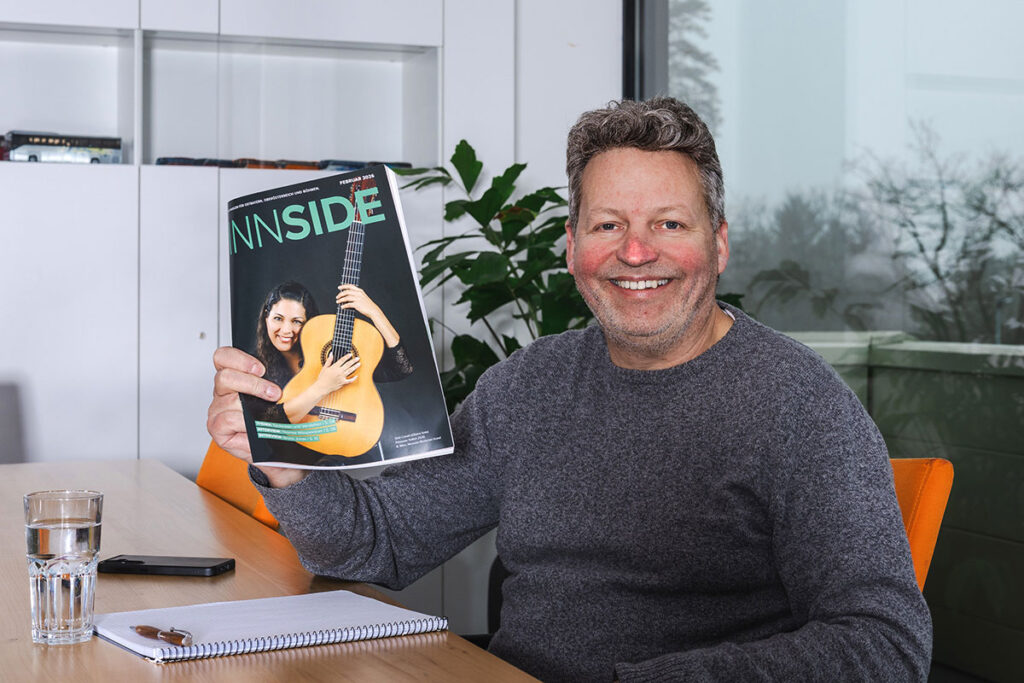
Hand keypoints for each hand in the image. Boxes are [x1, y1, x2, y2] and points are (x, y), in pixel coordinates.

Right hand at [208, 347, 304, 487]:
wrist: (277, 451)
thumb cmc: (276, 420)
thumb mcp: (281, 398)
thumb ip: (281, 382)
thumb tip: (304, 376)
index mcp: (235, 377)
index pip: (224, 357)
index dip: (239, 359)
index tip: (260, 368)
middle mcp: (223, 392)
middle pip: (224, 376)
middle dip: (253, 384)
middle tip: (274, 393)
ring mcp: (217, 409)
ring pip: (229, 400)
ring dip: (253, 406)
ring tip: (270, 414)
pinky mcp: (216, 427)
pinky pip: (227, 419)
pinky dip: (244, 424)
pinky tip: (255, 429)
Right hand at [314, 352, 360, 393]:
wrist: (322, 387)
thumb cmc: (322, 378)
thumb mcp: (324, 368)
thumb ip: (329, 361)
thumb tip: (331, 354)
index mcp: (334, 367)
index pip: (342, 360)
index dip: (347, 356)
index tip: (350, 354)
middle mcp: (339, 372)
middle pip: (348, 364)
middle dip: (353, 361)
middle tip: (357, 358)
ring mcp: (342, 377)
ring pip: (350, 371)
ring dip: (355, 367)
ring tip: (359, 364)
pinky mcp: (343, 382)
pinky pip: (350, 380)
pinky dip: (354, 378)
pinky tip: (356, 376)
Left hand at [337, 284, 399, 346]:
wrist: (373, 310)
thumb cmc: (367, 305)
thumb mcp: (362, 297)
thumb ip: (356, 295)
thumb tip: (347, 297)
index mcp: (360, 291)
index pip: (350, 286)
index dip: (343, 286)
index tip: (339, 287)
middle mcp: (358, 294)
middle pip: (346, 292)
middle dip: (340, 294)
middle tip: (337, 297)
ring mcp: (358, 299)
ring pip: (346, 298)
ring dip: (341, 300)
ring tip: (338, 302)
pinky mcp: (357, 305)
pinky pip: (348, 304)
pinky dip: (344, 305)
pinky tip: (342, 307)